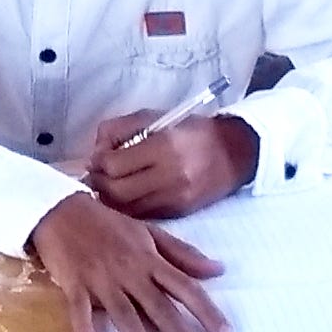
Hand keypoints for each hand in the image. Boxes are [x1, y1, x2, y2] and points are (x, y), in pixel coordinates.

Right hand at [30, 193, 230, 331]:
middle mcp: (130, 271)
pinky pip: (79, 309)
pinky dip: (83, 328)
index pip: (185, 287)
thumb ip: (182, 253)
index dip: (206, 310)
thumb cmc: (109, 225)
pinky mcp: (74, 284)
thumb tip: (218, 269)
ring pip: (123, 311)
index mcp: (150, 259)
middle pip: (159, 305)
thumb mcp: (149, 233)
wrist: (63, 211)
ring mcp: (101, 279)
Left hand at [86, 112, 259, 218]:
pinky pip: (143, 215)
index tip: (97, 156)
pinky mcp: (180, 212)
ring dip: (111, 197)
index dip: (98, 162)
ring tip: (111, 183)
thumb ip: (121, 128)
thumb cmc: (192, 130)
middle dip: (99, 183)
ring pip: (126, 208)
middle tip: (98, 174)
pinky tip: (129, 194)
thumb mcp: (157, 117)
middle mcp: (171, 176)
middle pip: (116, 191)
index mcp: (165, 146)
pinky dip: (129, 207)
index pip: (114, 165)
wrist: (235, 153)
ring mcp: (176, 198)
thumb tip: (96, 150)